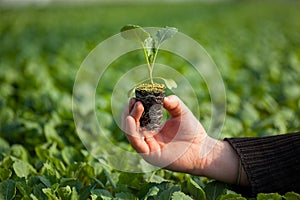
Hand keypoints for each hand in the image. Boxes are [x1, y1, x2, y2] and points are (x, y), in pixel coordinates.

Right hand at [122, 95, 248, 185]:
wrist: (203, 149)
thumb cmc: (193, 132)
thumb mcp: (182, 112)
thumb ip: (173, 103)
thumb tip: (163, 97)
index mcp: (152, 129)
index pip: (137, 118)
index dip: (134, 108)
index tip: (135, 97)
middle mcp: (147, 138)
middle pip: (131, 125)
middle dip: (130, 111)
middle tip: (135, 101)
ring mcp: (148, 148)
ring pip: (131, 134)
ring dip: (129, 120)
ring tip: (135, 106)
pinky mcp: (150, 156)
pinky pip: (137, 144)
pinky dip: (131, 132)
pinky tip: (131, 120)